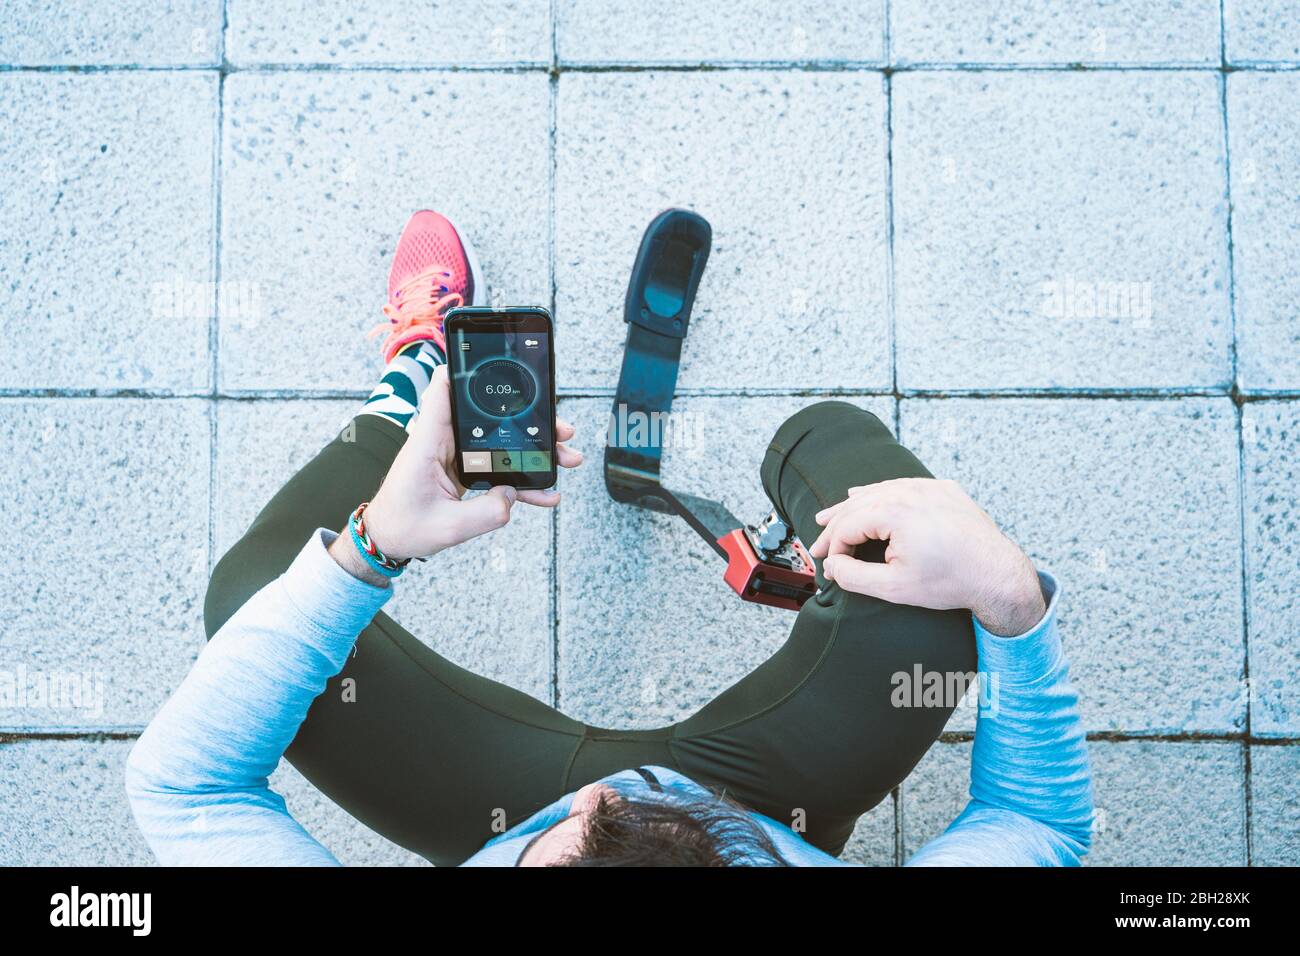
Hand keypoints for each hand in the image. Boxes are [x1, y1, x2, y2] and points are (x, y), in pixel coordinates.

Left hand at [333, 365, 582, 576]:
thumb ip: (485, 513)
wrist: (386, 540)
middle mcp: (442, 442)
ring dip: (533, 448)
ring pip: (500, 441)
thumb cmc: (402, 527)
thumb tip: (513, 497)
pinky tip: (544, 492)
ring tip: (565, 458)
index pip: (443, 392)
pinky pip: (498, 466)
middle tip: (561, 430)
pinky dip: (521, 477)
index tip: (496, 363)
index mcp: (428, 442)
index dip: (466, 371)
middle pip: (489, 416)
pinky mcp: (463, 470)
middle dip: (528, 419)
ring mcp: (454, 456)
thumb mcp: (447, 527)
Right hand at [808, 478, 1044, 635]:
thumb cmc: (950, 581)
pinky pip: (903, 486)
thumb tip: (833, 565)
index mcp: (894, 510)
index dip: (832, 547)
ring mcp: (928, 487)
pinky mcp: (944, 490)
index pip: (847, 525)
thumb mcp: (894, 587)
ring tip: (830, 515)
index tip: (828, 565)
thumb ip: (854, 577)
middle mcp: (910, 491)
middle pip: (858, 504)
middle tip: (818, 543)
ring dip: (853, 505)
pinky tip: (868, 495)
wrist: (997, 574)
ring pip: (879, 491)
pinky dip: (881, 493)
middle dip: (835, 525)